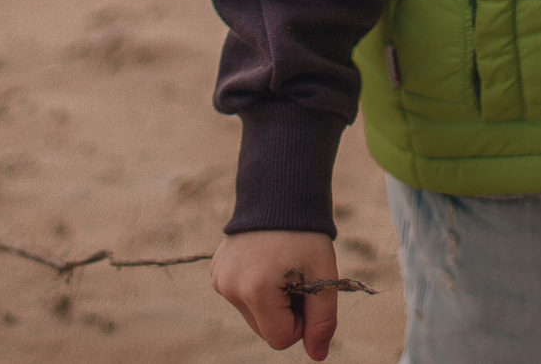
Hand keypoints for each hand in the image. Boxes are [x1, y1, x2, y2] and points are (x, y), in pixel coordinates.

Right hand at [212, 230, 340, 358]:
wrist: (279, 192)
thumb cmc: (306, 234)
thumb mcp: (324, 275)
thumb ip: (323, 320)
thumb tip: (318, 355)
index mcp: (256, 290)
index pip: (281, 339)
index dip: (301, 322)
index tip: (307, 292)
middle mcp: (230, 288)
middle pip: (265, 330)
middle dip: (286, 313)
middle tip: (297, 278)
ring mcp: (220, 280)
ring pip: (254, 316)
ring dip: (272, 302)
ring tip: (281, 268)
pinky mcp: (216, 272)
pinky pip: (241, 298)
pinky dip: (257, 289)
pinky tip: (266, 262)